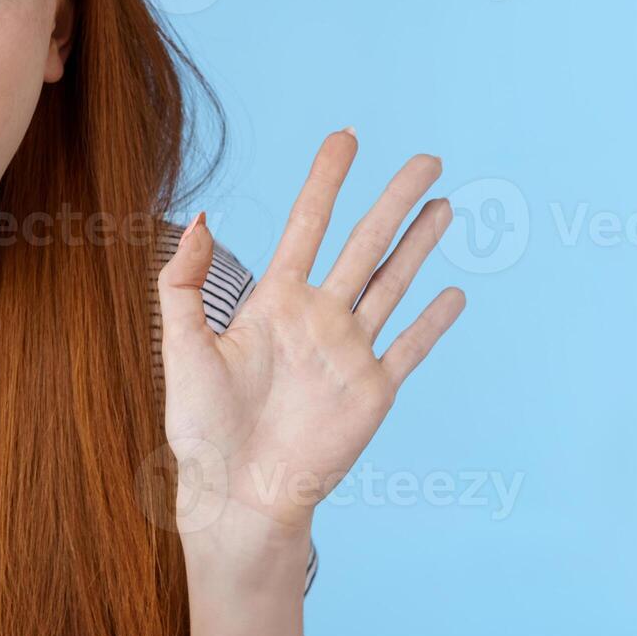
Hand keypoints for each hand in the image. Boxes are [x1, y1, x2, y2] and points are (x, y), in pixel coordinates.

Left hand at [157, 130, 465, 549]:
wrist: (237, 497)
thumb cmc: (202, 431)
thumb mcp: (183, 348)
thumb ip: (183, 283)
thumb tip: (199, 219)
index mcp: (275, 302)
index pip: (309, 225)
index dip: (327, 180)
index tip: (346, 138)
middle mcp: (319, 318)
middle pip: (366, 244)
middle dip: (395, 199)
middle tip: (427, 158)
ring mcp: (350, 353)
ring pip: (393, 284)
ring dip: (420, 245)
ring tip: (444, 206)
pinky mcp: (372, 393)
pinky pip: (409, 349)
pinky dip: (433, 322)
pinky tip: (453, 294)